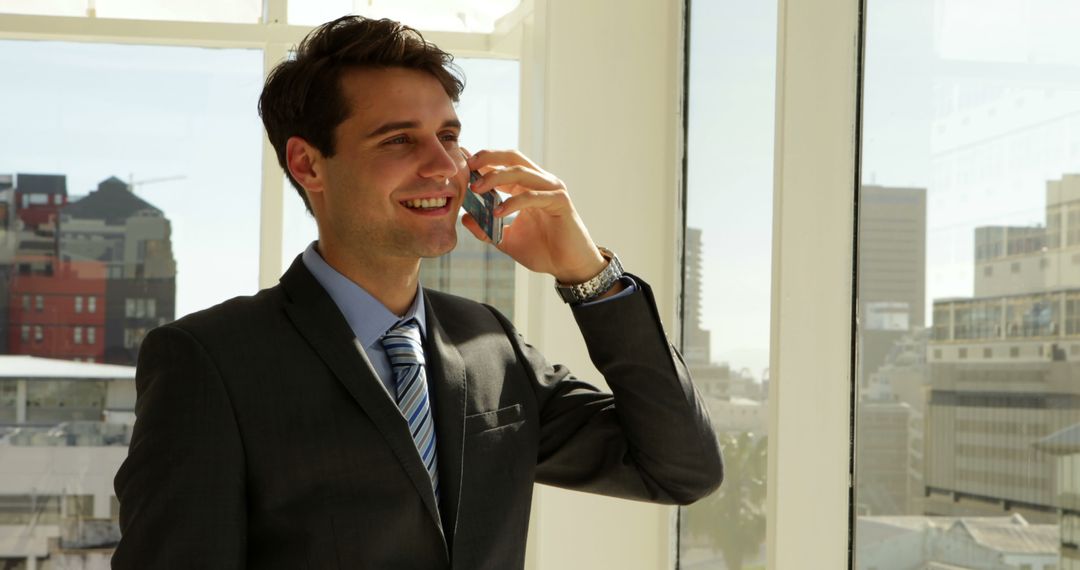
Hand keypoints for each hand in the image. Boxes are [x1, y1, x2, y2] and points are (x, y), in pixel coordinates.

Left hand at [461, 149, 606, 283]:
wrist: (569, 267)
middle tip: (467, 166)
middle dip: (488, 157)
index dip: (483, 161)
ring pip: (520, 172)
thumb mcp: (507, 240)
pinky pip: (532, 196)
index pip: (503, 165)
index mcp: (527, 187)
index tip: (461, 165)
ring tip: (476, 189)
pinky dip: (513, 202)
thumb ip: (486, 229)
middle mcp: (540, 182)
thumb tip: (465, 219)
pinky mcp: (560, 201)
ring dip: (495, 177)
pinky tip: (497, 212)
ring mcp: (552, 189)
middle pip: (512, 158)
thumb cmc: (543, 251)